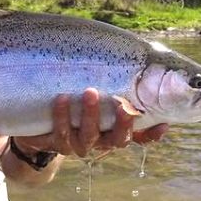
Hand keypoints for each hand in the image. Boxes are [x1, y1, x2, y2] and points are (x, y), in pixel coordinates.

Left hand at [12, 88, 167, 158]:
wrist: (39, 121)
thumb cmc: (73, 97)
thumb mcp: (96, 88)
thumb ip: (115, 77)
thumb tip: (140, 56)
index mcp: (114, 130)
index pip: (140, 136)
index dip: (152, 134)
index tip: (162, 124)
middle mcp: (101, 141)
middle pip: (118, 140)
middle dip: (122, 123)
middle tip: (121, 103)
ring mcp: (79, 144)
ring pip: (89, 137)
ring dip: (91, 115)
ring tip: (89, 91)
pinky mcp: (58, 144)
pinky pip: (61, 134)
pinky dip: (62, 116)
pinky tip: (61, 99)